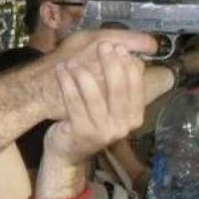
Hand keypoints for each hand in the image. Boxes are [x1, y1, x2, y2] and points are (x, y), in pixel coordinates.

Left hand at [44, 41, 145, 164]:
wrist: (68, 153)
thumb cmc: (88, 124)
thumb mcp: (110, 110)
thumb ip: (119, 88)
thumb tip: (129, 56)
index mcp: (134, 118)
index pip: (136, 87)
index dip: (129, 66)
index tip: (120, 47)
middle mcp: (122, 127)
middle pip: (118, 89)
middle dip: (110, 64)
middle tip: (102, 46)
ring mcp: (102, 132)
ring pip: (94, 96)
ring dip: (83, 74)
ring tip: (73, 60)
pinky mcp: (82, 133)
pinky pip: (74, 103)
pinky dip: (67, 83)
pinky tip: (61, 70)